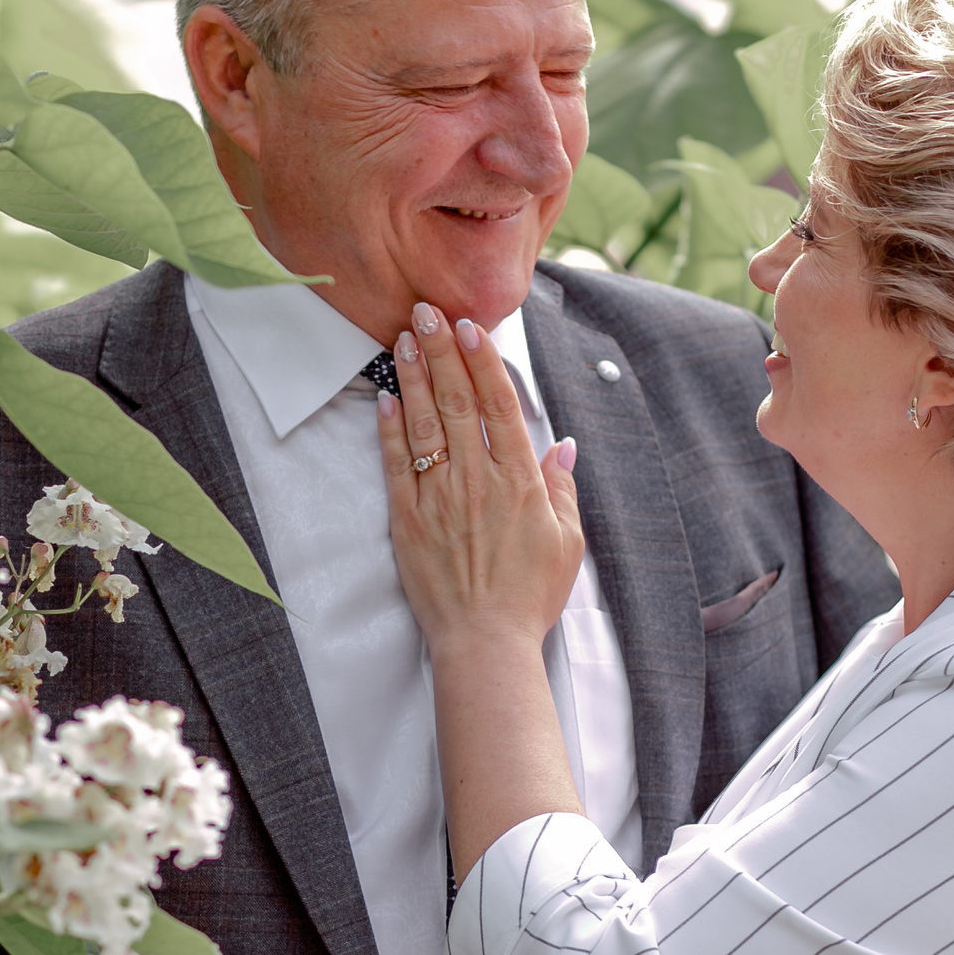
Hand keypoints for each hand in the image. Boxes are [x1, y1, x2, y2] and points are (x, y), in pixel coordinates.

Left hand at [376, 302, 583, 663]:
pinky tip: (386, 397)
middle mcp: (478, 479)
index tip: (471, 325)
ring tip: (404, 338)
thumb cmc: (530, 596)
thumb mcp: (567, 541)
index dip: (483, 359)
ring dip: (414, 376)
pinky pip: (396, 464)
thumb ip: (562, 488)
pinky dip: (390, 428)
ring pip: (425, 423)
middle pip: (457, 400)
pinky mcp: (408, 519)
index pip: (499, 404)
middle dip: (441, 350)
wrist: (485, 643)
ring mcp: (440, 496)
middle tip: (427, 310)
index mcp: (520, 480)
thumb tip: (562, 445)